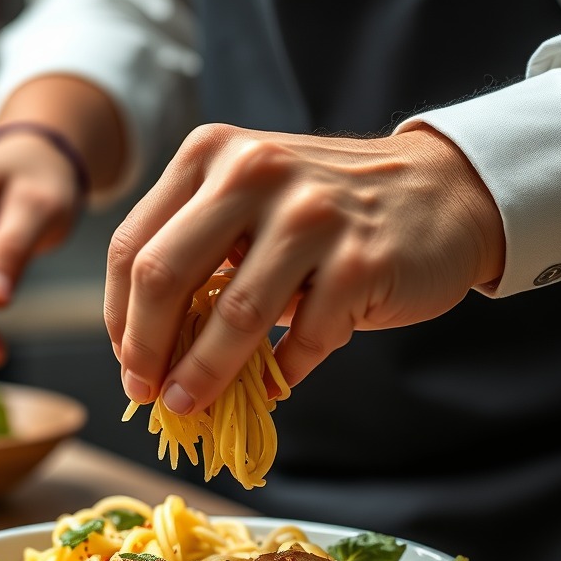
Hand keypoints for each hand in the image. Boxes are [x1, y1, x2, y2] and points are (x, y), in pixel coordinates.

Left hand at [104, 123, 504, 414]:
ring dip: (203, 375)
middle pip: (163, 276)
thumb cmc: (328, 211)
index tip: (128, 361)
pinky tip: (270, 388)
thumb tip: (149, 350)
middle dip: (145, 349)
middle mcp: (254, 171)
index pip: (132, 245)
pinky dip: (279, 374)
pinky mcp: (361, 259)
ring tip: (189, 407)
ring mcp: (311, 213)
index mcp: (212, 154)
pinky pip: (304, 337)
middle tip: (145, 393)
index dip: (119, 316)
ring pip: (233, 314)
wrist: (440, 193)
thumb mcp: (252, 206)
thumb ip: (199, 256)